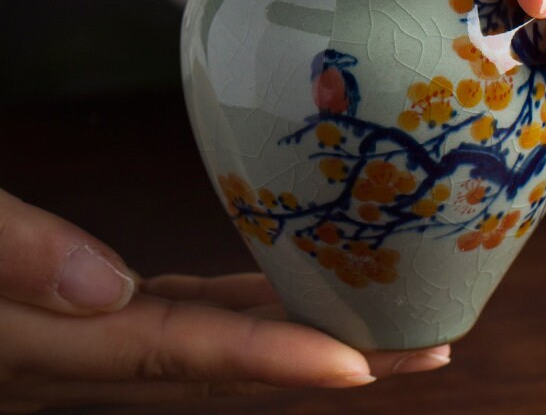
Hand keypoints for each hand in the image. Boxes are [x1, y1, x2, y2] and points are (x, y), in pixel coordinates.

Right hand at [0, 190, 449, 410]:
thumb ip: (13, 257)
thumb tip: (108, 292)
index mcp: (47, 346)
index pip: (184, 354)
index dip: (274, 361)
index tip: (366, 365)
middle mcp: (78, 353)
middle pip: (225, 359)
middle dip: (329, 359)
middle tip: (426, 347)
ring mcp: (83, 338)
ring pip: (209, 337)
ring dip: (296, 329)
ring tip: (381, 317)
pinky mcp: (82, 313)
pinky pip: (177, 313)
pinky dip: (237, 303)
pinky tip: (274, 283)